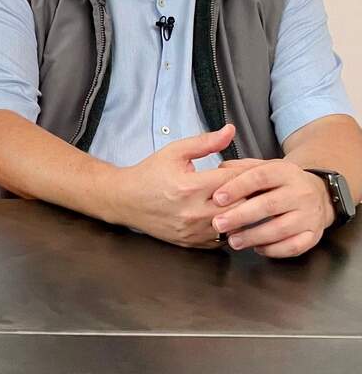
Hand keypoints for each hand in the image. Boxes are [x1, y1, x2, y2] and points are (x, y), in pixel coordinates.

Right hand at [112, 125, 244, 247]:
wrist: (125, 200)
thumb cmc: (149, 174)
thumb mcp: (174, 152)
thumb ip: (205, 142)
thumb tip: (230, 131)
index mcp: (190, 187)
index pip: (235, 179)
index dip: (247, 172)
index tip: (249, 168)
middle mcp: (193, 212)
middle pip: (241, 204)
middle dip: (248, 192)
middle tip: (249, 184)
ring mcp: (193, 231)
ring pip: (235, 224)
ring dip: (241, 211)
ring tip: (239, 199)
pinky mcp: (192, 243)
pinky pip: (223, 239)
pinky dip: (228, 226)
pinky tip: (225, 215)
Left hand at [211, 159, 334, 256]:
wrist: (318, 192)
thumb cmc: (280, 182)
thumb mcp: (264, 167)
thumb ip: (240, 168)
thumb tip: (219, 171)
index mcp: (285, 172)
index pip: (259, 177)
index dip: (237, 188)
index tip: (217, 199)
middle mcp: (301, 192)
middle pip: (269, 205)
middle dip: (240, 216)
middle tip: (218, 224)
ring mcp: (310, 215)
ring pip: (281, 229)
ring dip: (254, 236)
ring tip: (233, 241)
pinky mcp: (314, 234)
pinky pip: (294, 246)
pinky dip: (274, 250)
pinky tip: (257, 248)